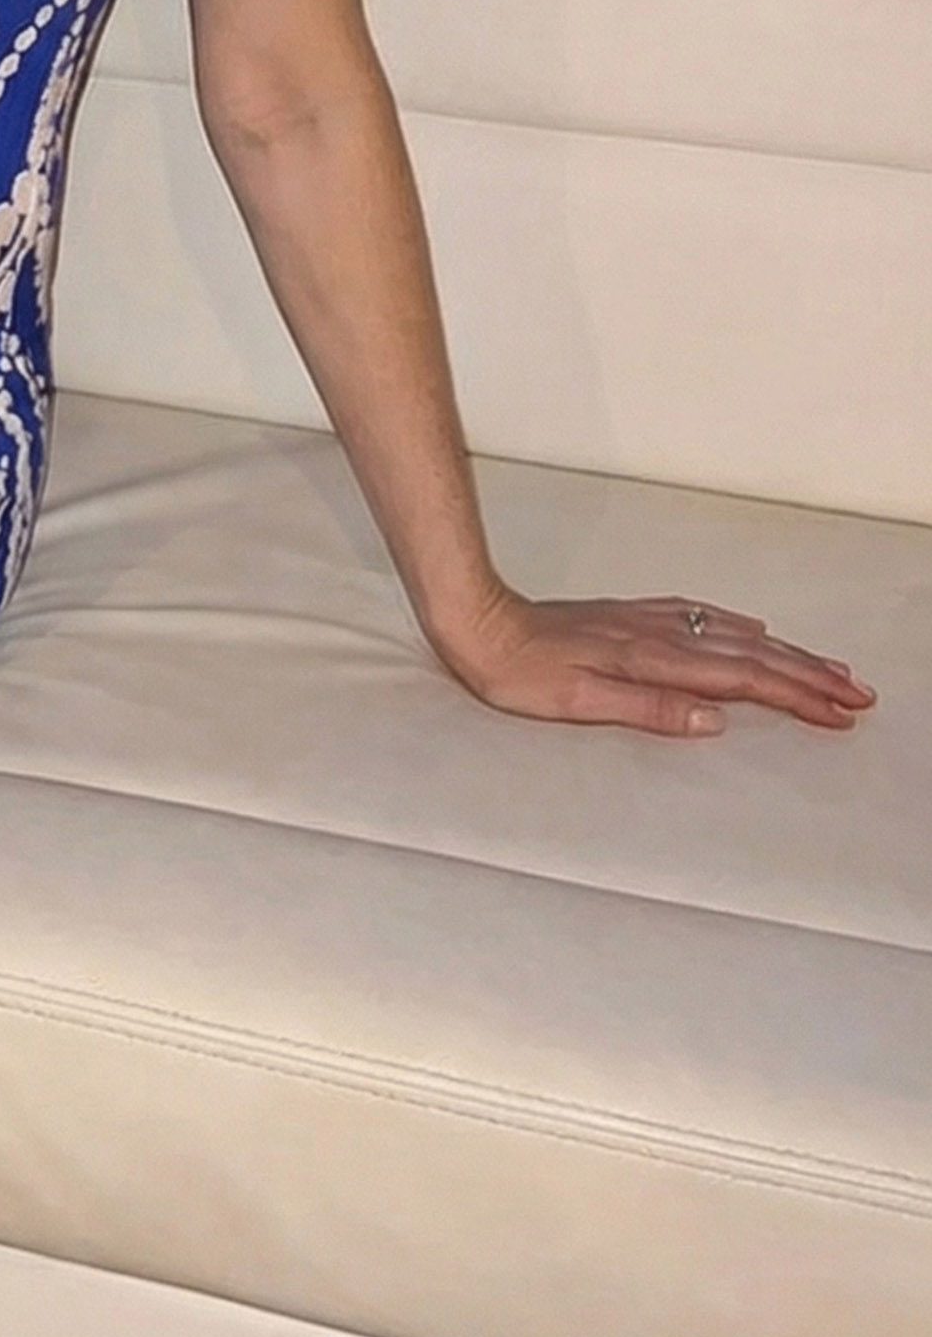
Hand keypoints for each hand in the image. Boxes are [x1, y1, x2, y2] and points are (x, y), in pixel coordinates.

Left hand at [434, 584, 873, 737]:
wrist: (476, 621)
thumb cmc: (518, 674)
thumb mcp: (577, 703)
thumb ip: (648, 711)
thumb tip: (716, 720)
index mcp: (652, 662)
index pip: (742, 682)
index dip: (796, 697)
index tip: (841, 713)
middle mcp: (657, 636)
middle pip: (751, 656)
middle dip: (809, 675)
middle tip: (859, 694)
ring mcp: (644, 622)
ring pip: (732, 636)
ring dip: (784, 653)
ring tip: (825, 667)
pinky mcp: (627, 616)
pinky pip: (699, 618)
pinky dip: (735, 627)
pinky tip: (750, 630)